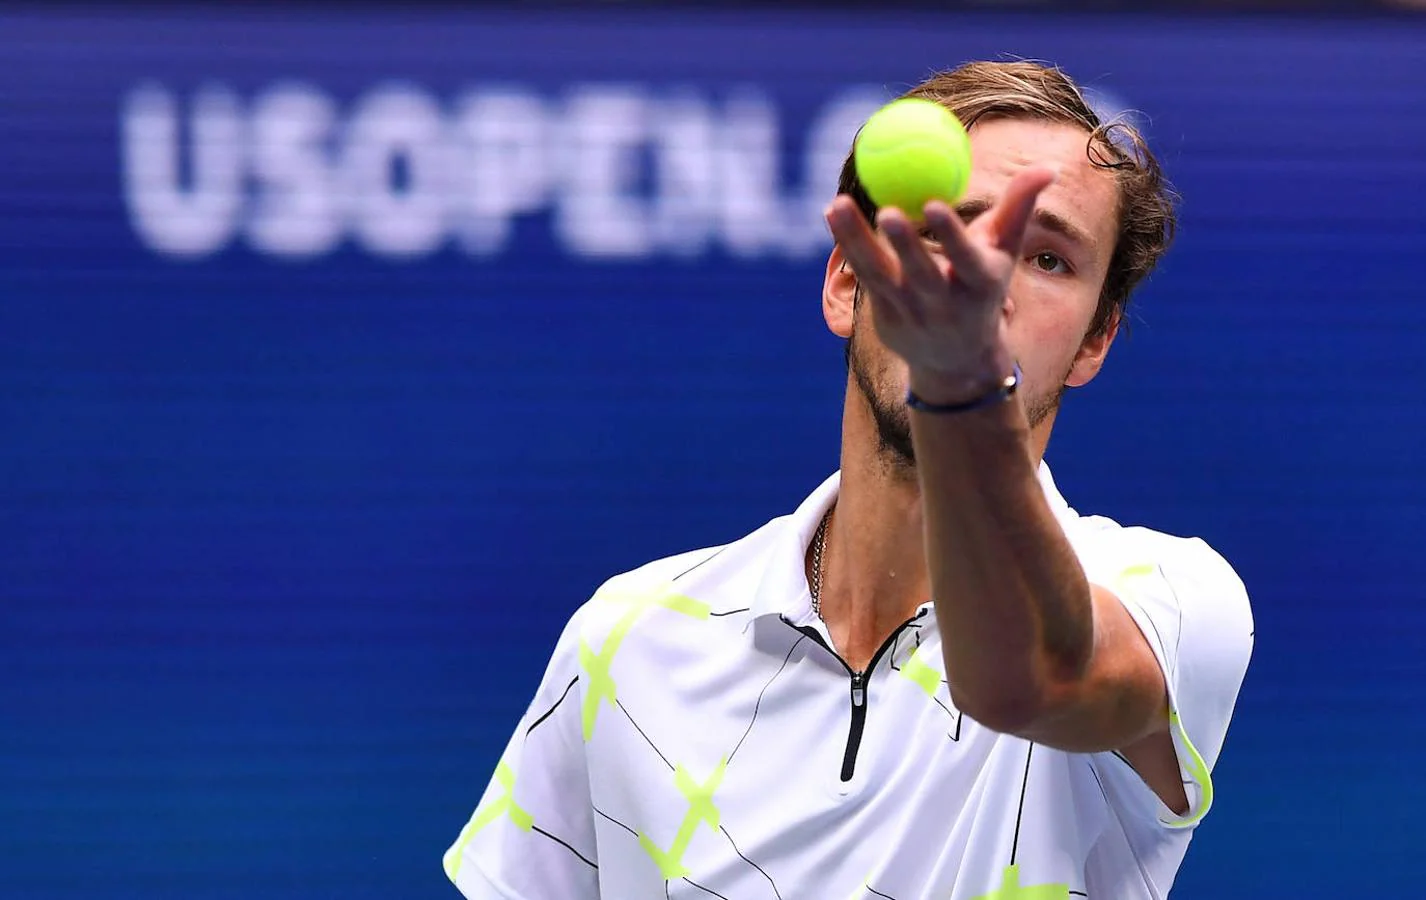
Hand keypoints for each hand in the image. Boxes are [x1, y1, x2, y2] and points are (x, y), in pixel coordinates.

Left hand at [824, 166, 1056, 403]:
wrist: (958, 359)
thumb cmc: (984, 287)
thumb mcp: (1005, 252)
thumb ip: (1020, 207)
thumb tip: (1049, 167)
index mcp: (980, 285)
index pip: (964, 260)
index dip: (949, 234)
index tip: (932, 203)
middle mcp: (944, 304)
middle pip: (920, 273)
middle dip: (904, 245)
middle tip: (886, 210)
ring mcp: (910, 313)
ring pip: (879, 274)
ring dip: (856, 239)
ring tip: (838, 204)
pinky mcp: (882, 315)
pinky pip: (862, 275)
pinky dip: (846, 244)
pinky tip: (833, 213)